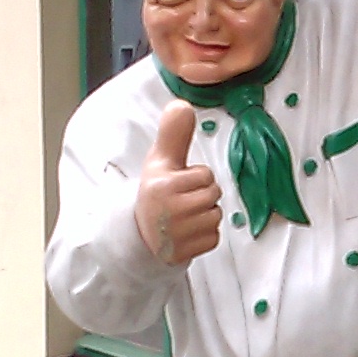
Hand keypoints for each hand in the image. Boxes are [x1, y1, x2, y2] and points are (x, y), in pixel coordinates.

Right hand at [135, 100, 221, 265]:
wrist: (141, 232)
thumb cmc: (156, 192)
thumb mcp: (160, 161)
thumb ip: (173, 134)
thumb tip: (181, 104)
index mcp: (163, 186)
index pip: (205, 175)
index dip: (196, 177)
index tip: (178, 183)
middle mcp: (170, 211)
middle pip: (213, 195)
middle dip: (202, 196)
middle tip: (181, 201)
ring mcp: (178, 234)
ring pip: (216, 216)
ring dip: (204, 216)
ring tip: (184, 216)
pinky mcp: (186, 252)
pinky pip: (213, 237)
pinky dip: (204, 236)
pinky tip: (187, 233)